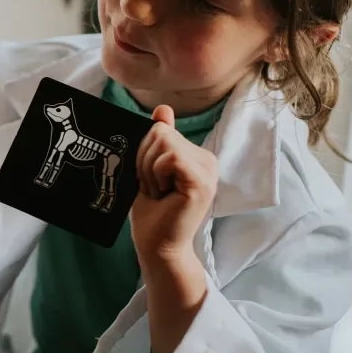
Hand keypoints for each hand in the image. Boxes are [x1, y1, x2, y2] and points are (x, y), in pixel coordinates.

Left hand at [130, 105, 217, 274]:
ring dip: (149, 170)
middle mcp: (207, 160)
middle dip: (145, 161)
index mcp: (196, 156)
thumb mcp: (149, 168)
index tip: (150, 180)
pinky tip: (164, 194)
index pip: (161, 130)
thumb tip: (163, 108)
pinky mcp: (201, 182)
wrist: (156, 244)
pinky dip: (157, 175)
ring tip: (159, 192)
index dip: (144, 153)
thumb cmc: (152, 211)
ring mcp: (207, 171)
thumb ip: (160, 138)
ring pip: (163, 144)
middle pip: (160, 134)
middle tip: (154, 188)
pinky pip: (170, 159)